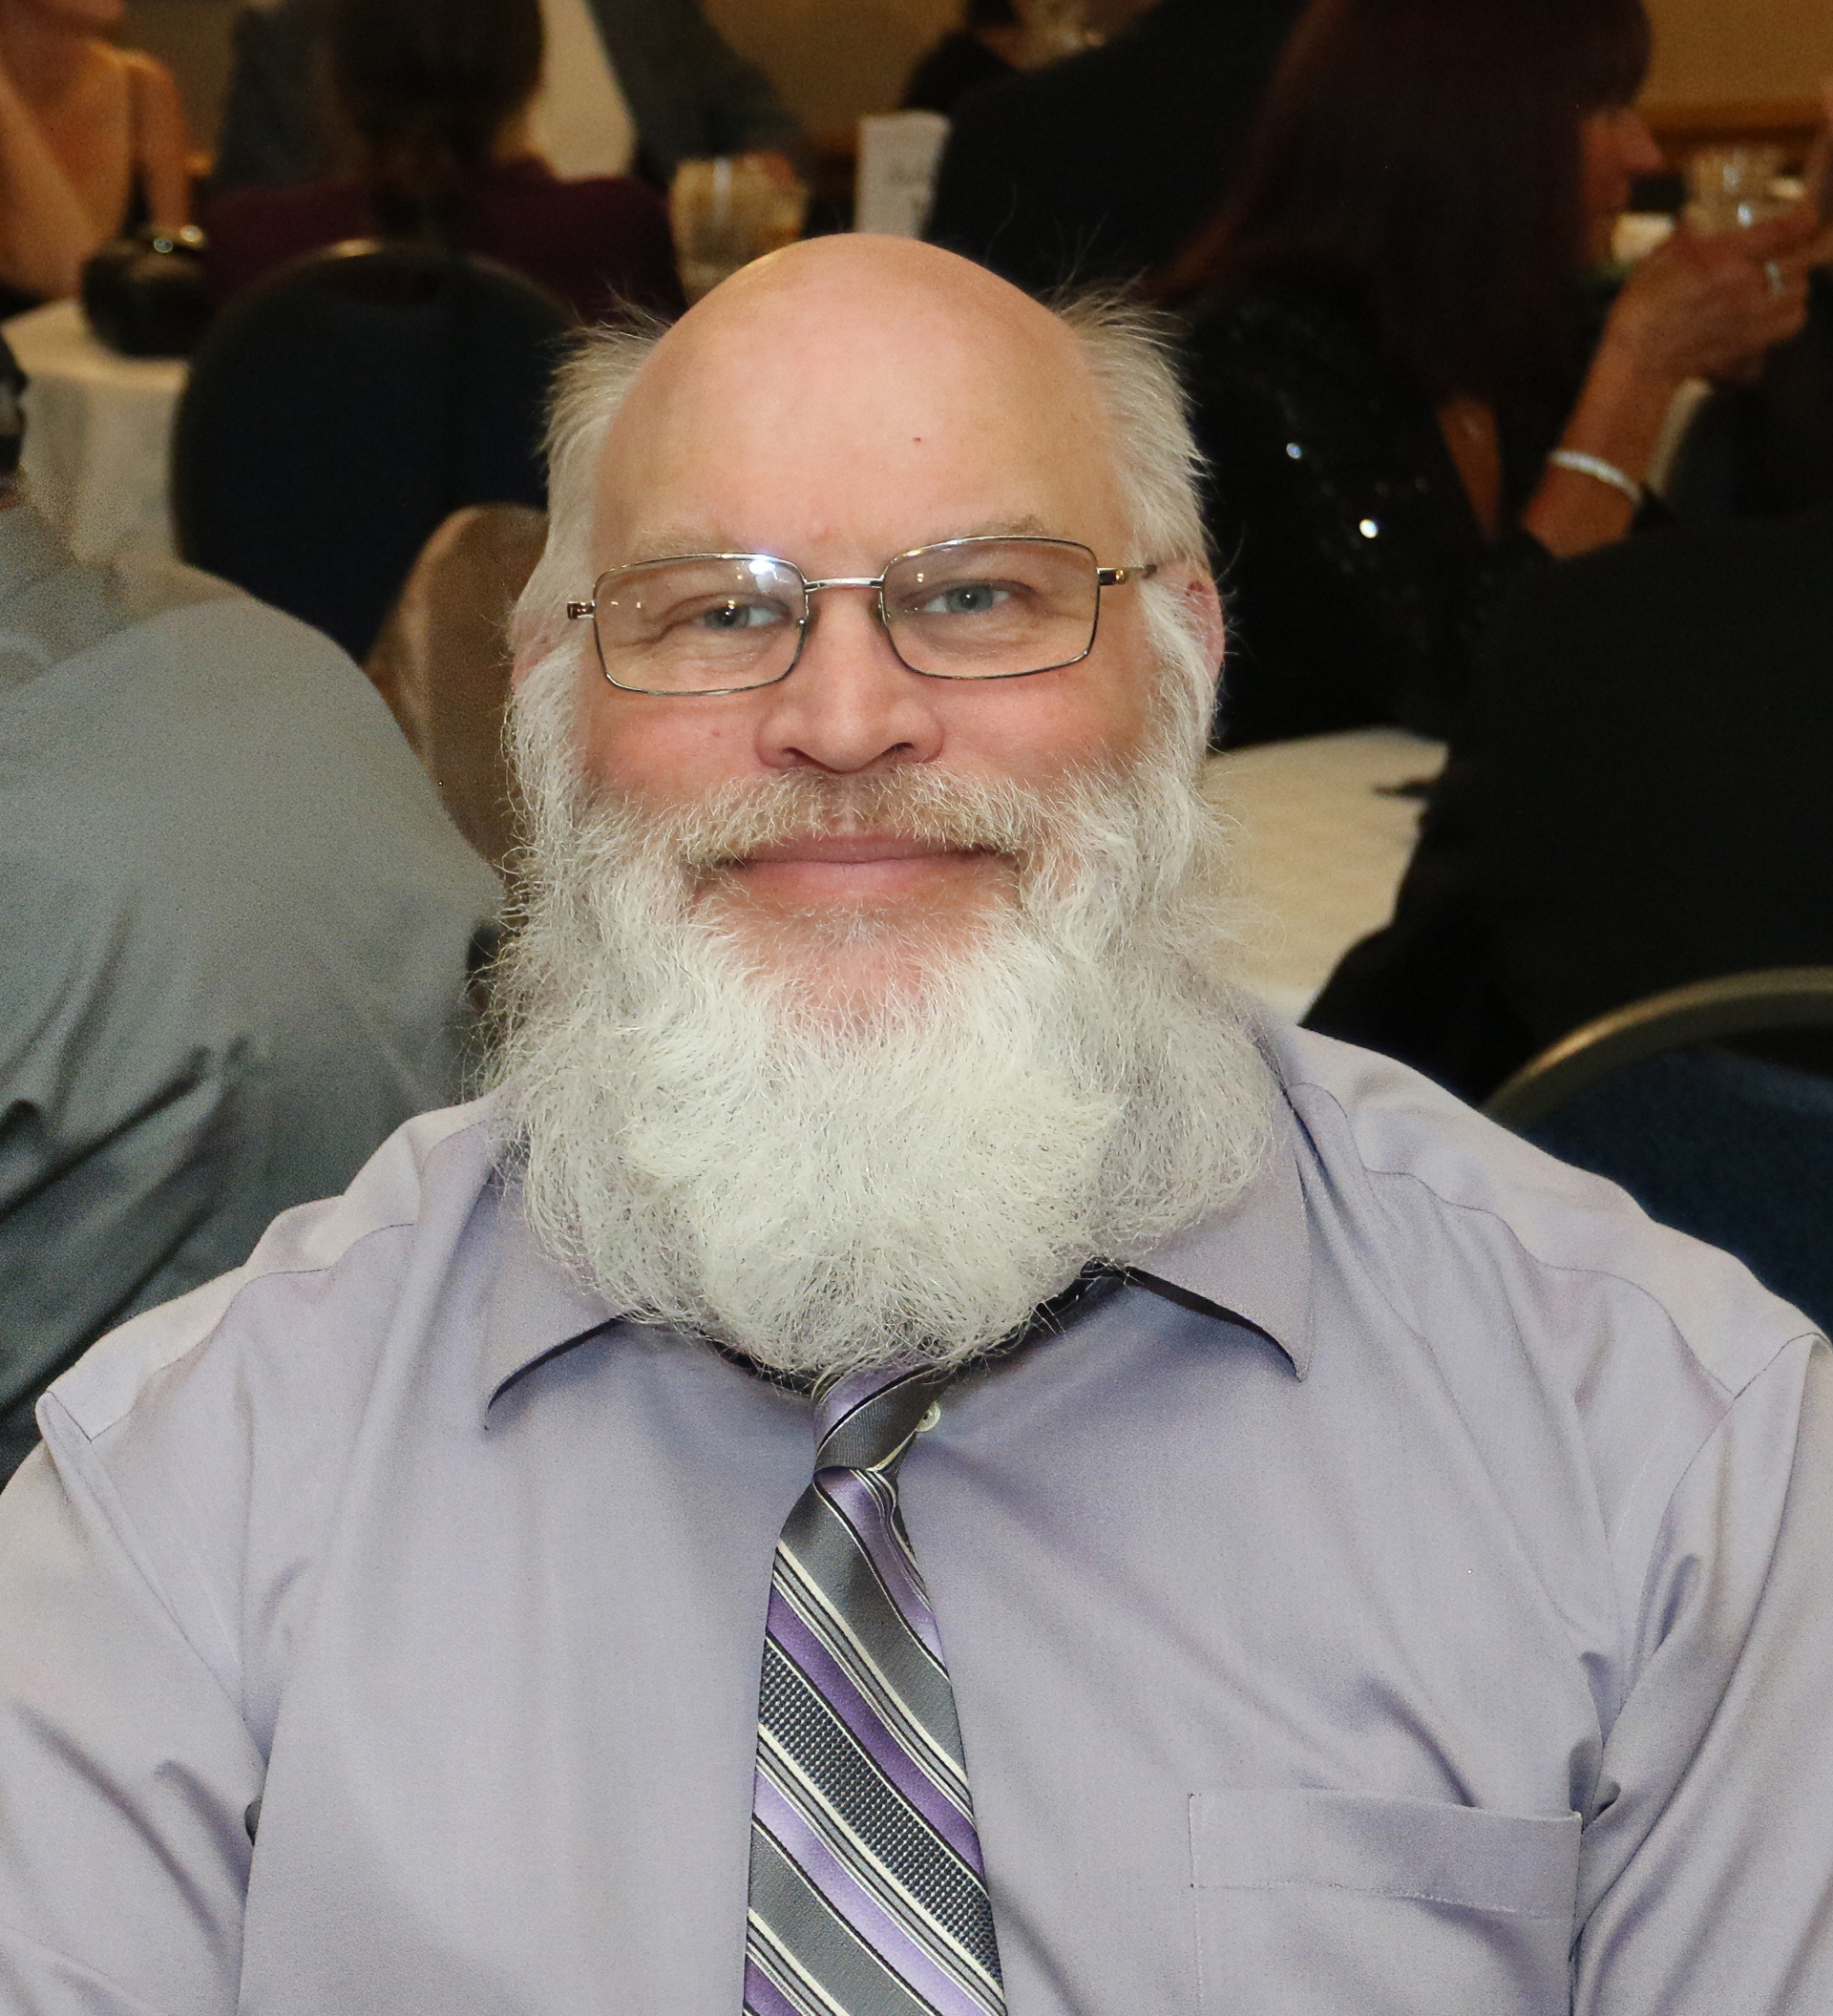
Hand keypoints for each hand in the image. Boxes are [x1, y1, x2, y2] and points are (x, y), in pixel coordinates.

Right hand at [1601, 206, 1832, 386]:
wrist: (1640, 361)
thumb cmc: (1642, 309)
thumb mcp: (1657, 260)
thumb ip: (1684, 237)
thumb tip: (1694, 217)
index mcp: (1723, 258)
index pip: (1785, 230)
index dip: (1805, 215)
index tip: (1806, 209)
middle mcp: (1744, 286)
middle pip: (1802, 258)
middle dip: (1802, 246)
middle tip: (1794, 241)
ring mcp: (1751, 317)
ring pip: (1801, 290)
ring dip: (1798, 278)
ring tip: (1785, 274)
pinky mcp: (1751, 342)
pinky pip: (1793, 322)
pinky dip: (1794, 310)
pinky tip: (1780, 305)